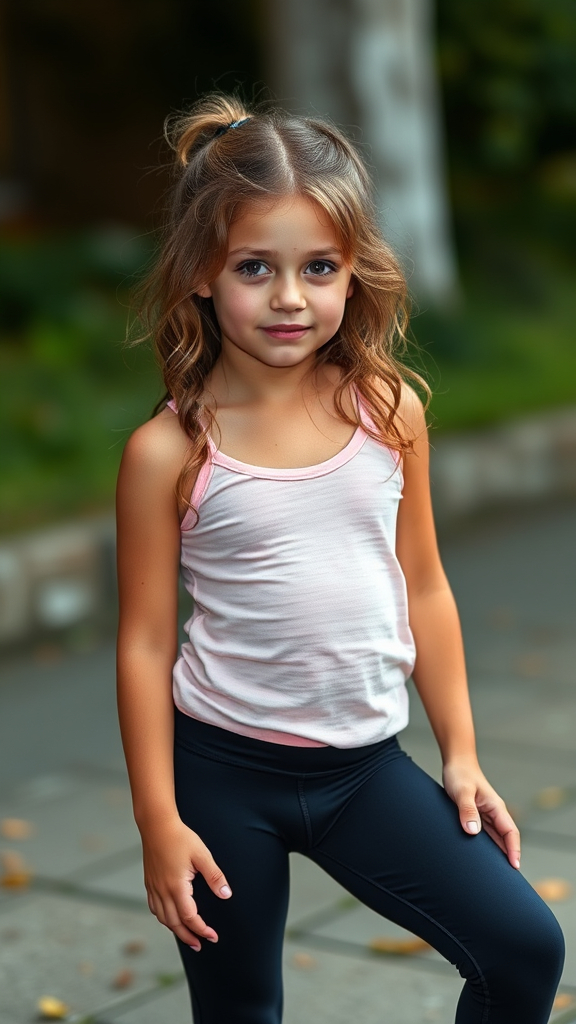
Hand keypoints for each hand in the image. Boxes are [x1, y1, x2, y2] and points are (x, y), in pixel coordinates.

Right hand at [140, 816, 231, 949]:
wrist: (156, 825)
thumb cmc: (180, 838)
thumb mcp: (202, 855)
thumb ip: (215, 876)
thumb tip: (226, 894)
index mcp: (176, 887)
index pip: (189, 917)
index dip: (201, 929)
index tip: (213, 936)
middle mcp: (162, 891)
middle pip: (174, 924)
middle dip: (188, 937)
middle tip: (200, 945)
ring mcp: (154, 888)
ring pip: (163, 918)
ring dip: (175, 930)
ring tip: (187, 937)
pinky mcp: (149, 883)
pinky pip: (154, 908)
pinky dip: (163, 918)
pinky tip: (169, 918)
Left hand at [442, 758, 520, 869]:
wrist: (455, 763)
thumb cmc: (460, 774)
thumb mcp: (462, 792)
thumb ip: (467, 810)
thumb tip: (473, 831)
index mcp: (496, 807)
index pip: (511, 832)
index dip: (514, 850)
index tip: (515, 866)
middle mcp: (494, 813)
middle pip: (506, 839)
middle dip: (508, 857)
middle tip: (505, 878)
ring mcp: (486, 815)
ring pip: (496, 838)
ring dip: (497, 853)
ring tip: (495, 873)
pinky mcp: (477, 816)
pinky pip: (485, 834)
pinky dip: (486, 846)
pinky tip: (481, 857)